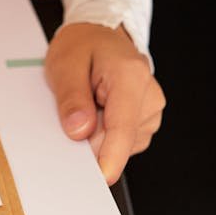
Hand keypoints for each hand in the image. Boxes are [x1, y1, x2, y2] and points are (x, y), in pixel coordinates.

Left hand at [44, 23, 164, 184]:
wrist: (100, 36)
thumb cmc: (83, 46)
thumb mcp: (64, 64)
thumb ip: (71, 98)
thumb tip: (79, 132)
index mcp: (131, 76)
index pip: (123, 127)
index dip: (111, 157)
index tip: (102, 178)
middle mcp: (149, 95)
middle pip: (118, 140)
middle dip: (89, 138)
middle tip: (72, 113)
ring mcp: (150, 111)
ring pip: (119, 144)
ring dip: (96, 134)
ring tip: (87, 103)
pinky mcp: (145, 122)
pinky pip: (120, 141)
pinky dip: (103, 134)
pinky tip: (96, 112)